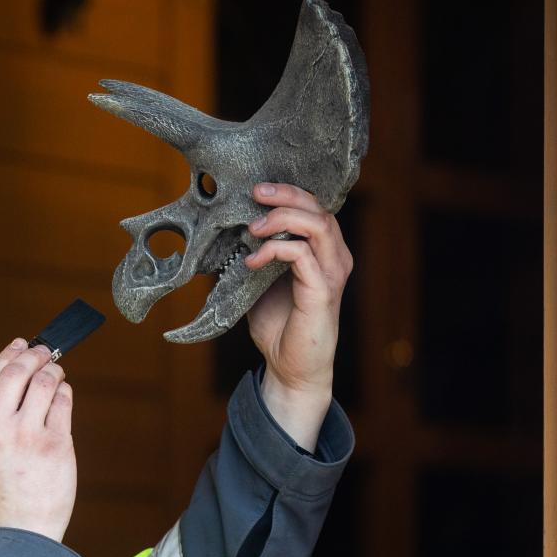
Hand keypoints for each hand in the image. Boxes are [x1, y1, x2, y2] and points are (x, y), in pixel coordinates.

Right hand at [0, 339, 76, 542]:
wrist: (17, 531)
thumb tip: (11, 370)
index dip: (7, 355)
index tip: (20, 345)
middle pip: (16, 371)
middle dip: (33, 355)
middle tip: (44, 352)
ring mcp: (25, 435)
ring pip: (44, 381)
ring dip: (53, 371)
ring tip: (55, 374)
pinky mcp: (55, 443)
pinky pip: (63, 401)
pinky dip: (64, 392)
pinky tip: (62, 396)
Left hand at [244, 182, 353, 449]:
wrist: (289, 367)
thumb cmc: (278, 325)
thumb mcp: (258, 281)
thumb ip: (251, 254)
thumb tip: (222, 232)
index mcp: (323, 251)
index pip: (314, 207)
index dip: (288, 192)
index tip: (256, 189)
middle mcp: (335, 257)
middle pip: (319, 208)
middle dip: (286, 195)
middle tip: (256, 192)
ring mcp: (332, 273)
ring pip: (318, 225)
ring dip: (282, 218)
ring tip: (254, 227)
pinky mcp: (322, 292)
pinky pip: (303, 255)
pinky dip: (276, 249)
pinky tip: (253, 259)